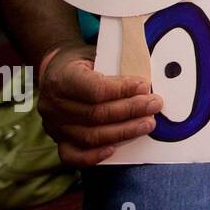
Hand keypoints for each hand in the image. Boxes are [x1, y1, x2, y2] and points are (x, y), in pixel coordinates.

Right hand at [37, 42, 162, 167]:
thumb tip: (146, 83)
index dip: (122, 90)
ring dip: (124, 132)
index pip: (94, 90)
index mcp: (62, 78)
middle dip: (131, 111)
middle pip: (96, 115)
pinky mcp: (58, 140)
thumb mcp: (97, 53)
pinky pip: (73, 155)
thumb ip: (117, 66)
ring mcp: (54, 126)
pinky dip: (94, 156)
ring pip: (90, 136)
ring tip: (148, 124)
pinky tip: (114, 149)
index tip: (144, 86)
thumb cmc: (83, 62)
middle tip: (155, 105)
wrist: (56, 71)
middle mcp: (54, 105)